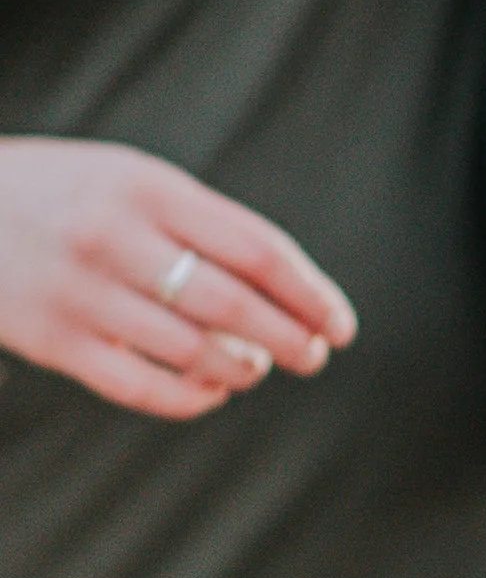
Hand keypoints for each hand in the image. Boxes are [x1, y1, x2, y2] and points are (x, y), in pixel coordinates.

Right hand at [0, 141, 357, 420]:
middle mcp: (117, 239)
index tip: (340, 323)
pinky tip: (213, 392)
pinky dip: (191, 398)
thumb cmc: (60, 194)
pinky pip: (141, 387)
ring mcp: (81, 293)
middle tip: (315, 355)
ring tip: (258, 368)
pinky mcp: (53, 342)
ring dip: (242, 369)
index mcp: (148, 188)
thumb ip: (198, 222)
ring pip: (192, 352)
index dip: (309, 293)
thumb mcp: (127, 179)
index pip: (256, 248)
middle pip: (233, 305)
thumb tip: (283, 286)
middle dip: (291, 339)